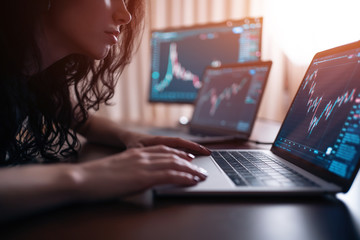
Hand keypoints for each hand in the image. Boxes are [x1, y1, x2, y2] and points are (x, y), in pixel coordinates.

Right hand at [76, 145, 207, 199]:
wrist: (83, 178)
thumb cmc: (96, 177)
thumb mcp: (117, 167)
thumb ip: (131, 168)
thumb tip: (138, 175)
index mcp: (136, 152)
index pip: (163, 149)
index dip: (178, 152)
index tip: (188, 156)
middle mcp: (142, 155)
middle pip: (172, 155)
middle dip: (189, 161)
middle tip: (199, 168)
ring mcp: (143, 165)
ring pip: (174, 163)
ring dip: (191, 170)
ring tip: (200, 176)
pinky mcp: (143, 177)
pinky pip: (170, 175)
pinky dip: (184, 177)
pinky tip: (191, 180)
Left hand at [124, 132, 210, 155]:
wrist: (126, 138)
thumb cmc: (131, 143)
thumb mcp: (135, 150)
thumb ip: (143, 155)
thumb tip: (152, 161)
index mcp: (159, 140)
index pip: (179, 143)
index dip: (192, 146)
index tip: (203, 151)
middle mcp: (164, 141)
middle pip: (184, 144)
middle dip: (197, 148)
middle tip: (209, 154)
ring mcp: (164, 144)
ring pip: (181, 147)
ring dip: (192, 150)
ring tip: (204, 156)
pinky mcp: (163, 148)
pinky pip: (176, 149)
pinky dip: (185, 152)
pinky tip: (191, 159)